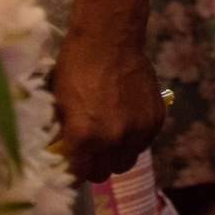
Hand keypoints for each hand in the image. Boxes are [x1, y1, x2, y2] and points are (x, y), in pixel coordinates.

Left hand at [50, 30, 163, 181]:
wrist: (110, 38)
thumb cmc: (76, 67)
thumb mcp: (58, 103)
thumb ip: (62, 134)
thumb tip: (61, 153)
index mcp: (84, 138)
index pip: (78, 176)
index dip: (73, 172)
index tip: (72, 164)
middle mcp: (113, 141)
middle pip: (104, 174)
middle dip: (95, 164)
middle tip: (91, 148)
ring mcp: (138, 131)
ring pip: (127, 161)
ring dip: (117, 153)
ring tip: (111, 134)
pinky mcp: (156, 120)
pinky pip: (144, 143)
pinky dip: (135, 138)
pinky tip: (127, 120)